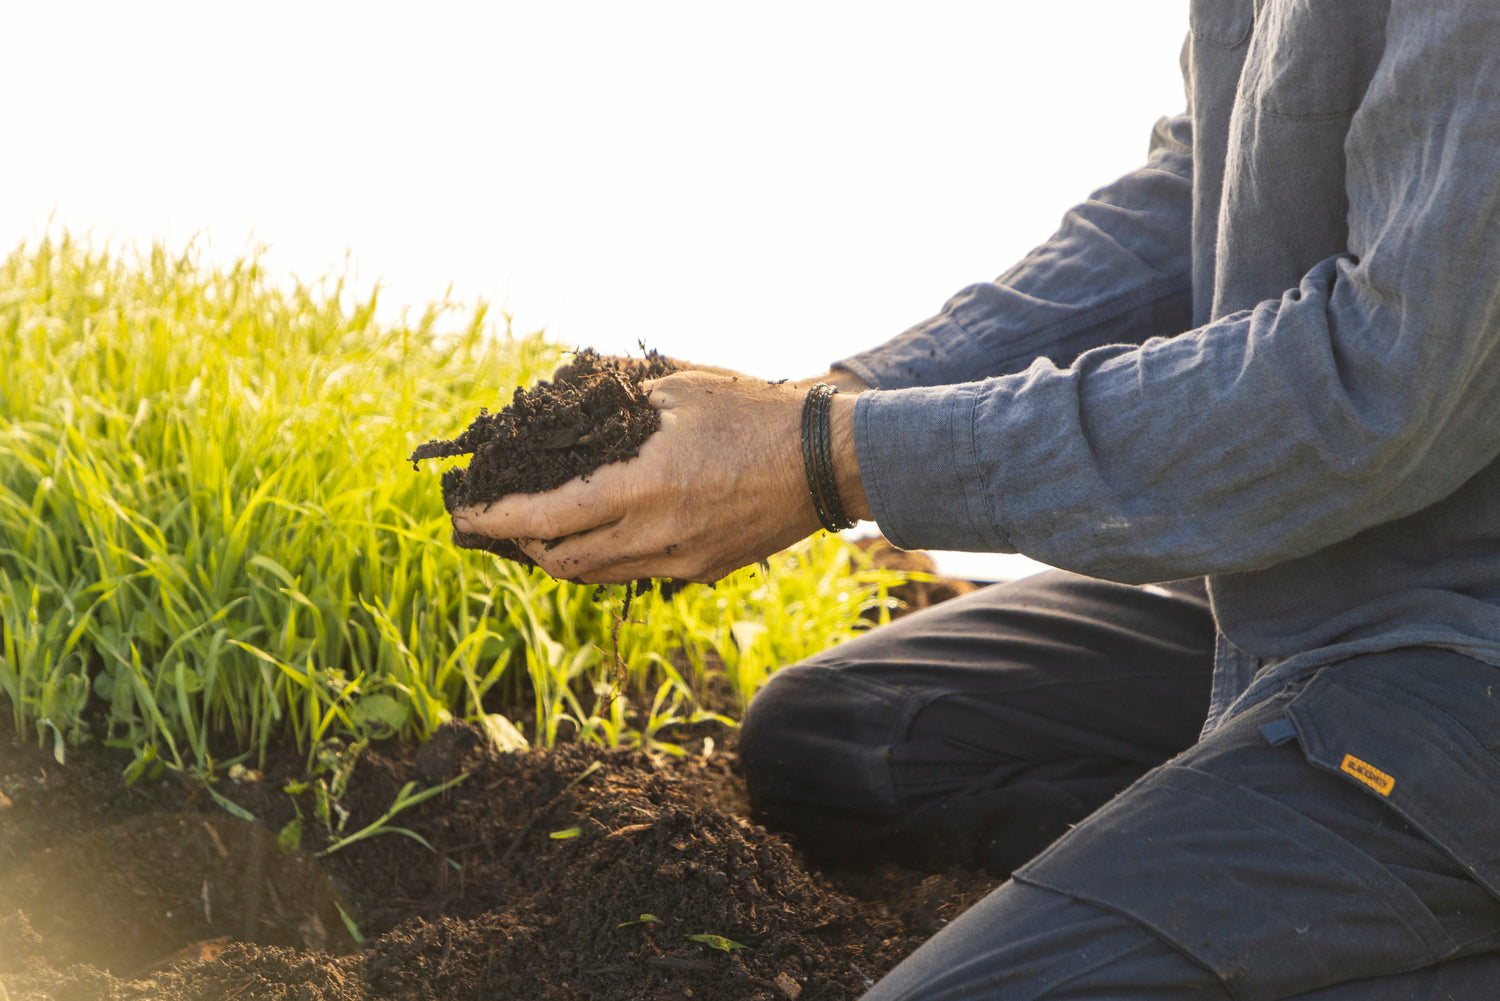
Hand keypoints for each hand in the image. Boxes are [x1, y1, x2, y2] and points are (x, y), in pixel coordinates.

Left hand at [451, 371, 868, 583]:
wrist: (828, 461)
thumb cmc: (755, 411)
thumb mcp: (680, 385)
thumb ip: (616, 392)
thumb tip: (563, 390)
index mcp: (640, 487)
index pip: (542, 517)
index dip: (494, 520)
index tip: (464, 515)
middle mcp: (653, 536)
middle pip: (560, 561)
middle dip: (521, 542)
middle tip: (503, 516)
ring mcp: (679, 563)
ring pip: (596, 574)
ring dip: (563, 553)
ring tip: (547, 524)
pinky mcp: (702, 572)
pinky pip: (636, 571)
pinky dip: (607, 555)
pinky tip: (609, 526)